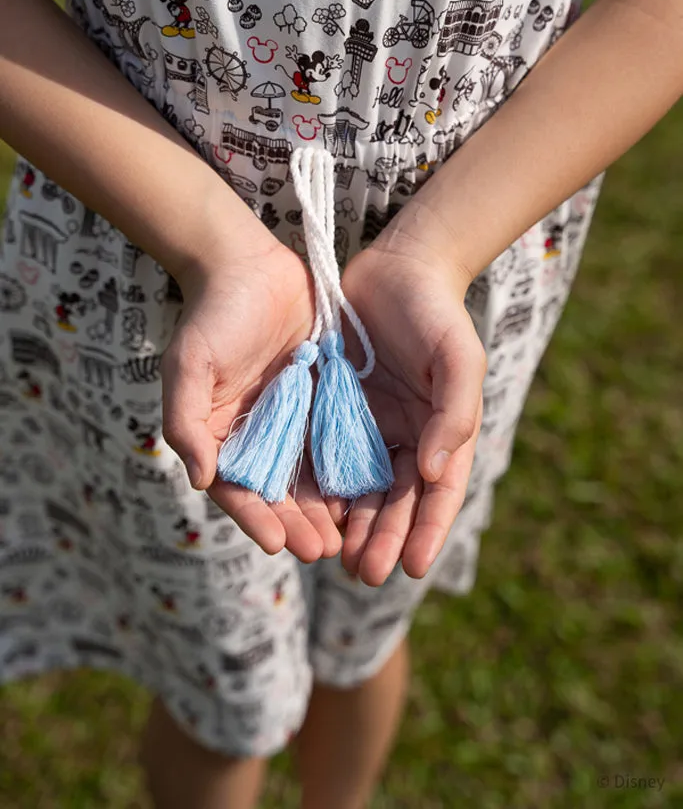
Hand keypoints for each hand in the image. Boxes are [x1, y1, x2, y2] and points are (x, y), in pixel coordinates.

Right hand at [161, 237, 342, 563]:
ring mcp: (292, 417)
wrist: (248, 263)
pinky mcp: (323, 396)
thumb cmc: (212, 315)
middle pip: (278, 491)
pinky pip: (337, 438)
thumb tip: (201, 481)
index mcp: (221, 434)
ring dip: (327, 506)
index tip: (277, 545)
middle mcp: (257, 433)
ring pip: (312, 474)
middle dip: (299, 523)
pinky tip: (370, 489)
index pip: (238, 489)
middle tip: (325, 551)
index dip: (255, 519)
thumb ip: (187, 422)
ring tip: (350, 535)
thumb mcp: (188, 365)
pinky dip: (349, 466)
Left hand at [338, 240, 485, 586]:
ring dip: (350, 524)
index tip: (410, 568)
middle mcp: (407, 438)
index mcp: (442, 433)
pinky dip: (320, 485)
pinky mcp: (335, 409)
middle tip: (365, 573)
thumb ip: (454, 414)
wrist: (396, 266)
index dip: (427, 532)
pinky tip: (306, 510)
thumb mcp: (457, 358)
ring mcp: (369, 426)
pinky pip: (326, 454)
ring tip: (335, 556)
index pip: (438, 494)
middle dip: (383, 539)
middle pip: (395, 501)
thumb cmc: (435, 312)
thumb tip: (434, 474)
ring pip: (359, 487)